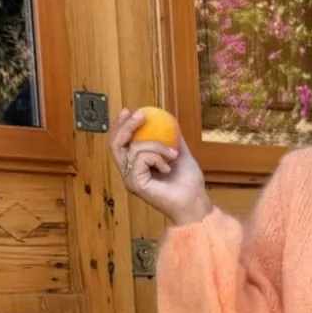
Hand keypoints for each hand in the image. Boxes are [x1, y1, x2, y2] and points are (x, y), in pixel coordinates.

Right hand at [108, 108, 212, 225]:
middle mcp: (129, 172)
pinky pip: (141, 157)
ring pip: (133, 148)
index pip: (120, 142)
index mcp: (136, 165)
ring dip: (156, 145)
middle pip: (115, 143)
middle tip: (141, 115)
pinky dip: (157, 157)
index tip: (129, 111)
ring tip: (172, 154)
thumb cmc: (189, 183)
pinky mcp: (135, 183)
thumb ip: (171, 139)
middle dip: (126, 125)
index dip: (121, 125)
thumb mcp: (179, 153)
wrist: (196, 201)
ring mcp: (131, 179)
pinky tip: (168, 167)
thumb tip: (169, 120)